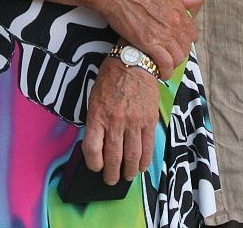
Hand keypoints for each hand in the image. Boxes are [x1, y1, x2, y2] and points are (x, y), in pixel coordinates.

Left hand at [81, 57, 159, 184]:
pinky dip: (145, 159)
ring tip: (127, 177)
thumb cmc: (111, 79)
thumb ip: (96, 121)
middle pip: (113, 156)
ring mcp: (134, 121)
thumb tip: (98, 144)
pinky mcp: (149, 119)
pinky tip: (141, 167)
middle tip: (111, 181)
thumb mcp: (95, 98)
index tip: (95, 168)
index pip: (92, 149)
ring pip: (132, 155)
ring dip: (129, 170)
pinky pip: (148, 145)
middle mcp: (116, 121)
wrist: (134, 61)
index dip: (93, 164)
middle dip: (112, 174)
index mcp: (98, 115)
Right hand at [97, 0, 198, 75]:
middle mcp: (174, 23)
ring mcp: (162, 33)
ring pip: (177, 57)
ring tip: (165, 66)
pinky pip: (164, 63)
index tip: (178, 44)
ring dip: (172, 64)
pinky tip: (160, 73)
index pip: (192, 32)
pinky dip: (164, 71)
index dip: (186, 40)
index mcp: (177, 9)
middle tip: (170, 57)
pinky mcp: (148, 43)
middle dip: (179, 54)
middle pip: (185, 47)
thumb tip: (196, 0)